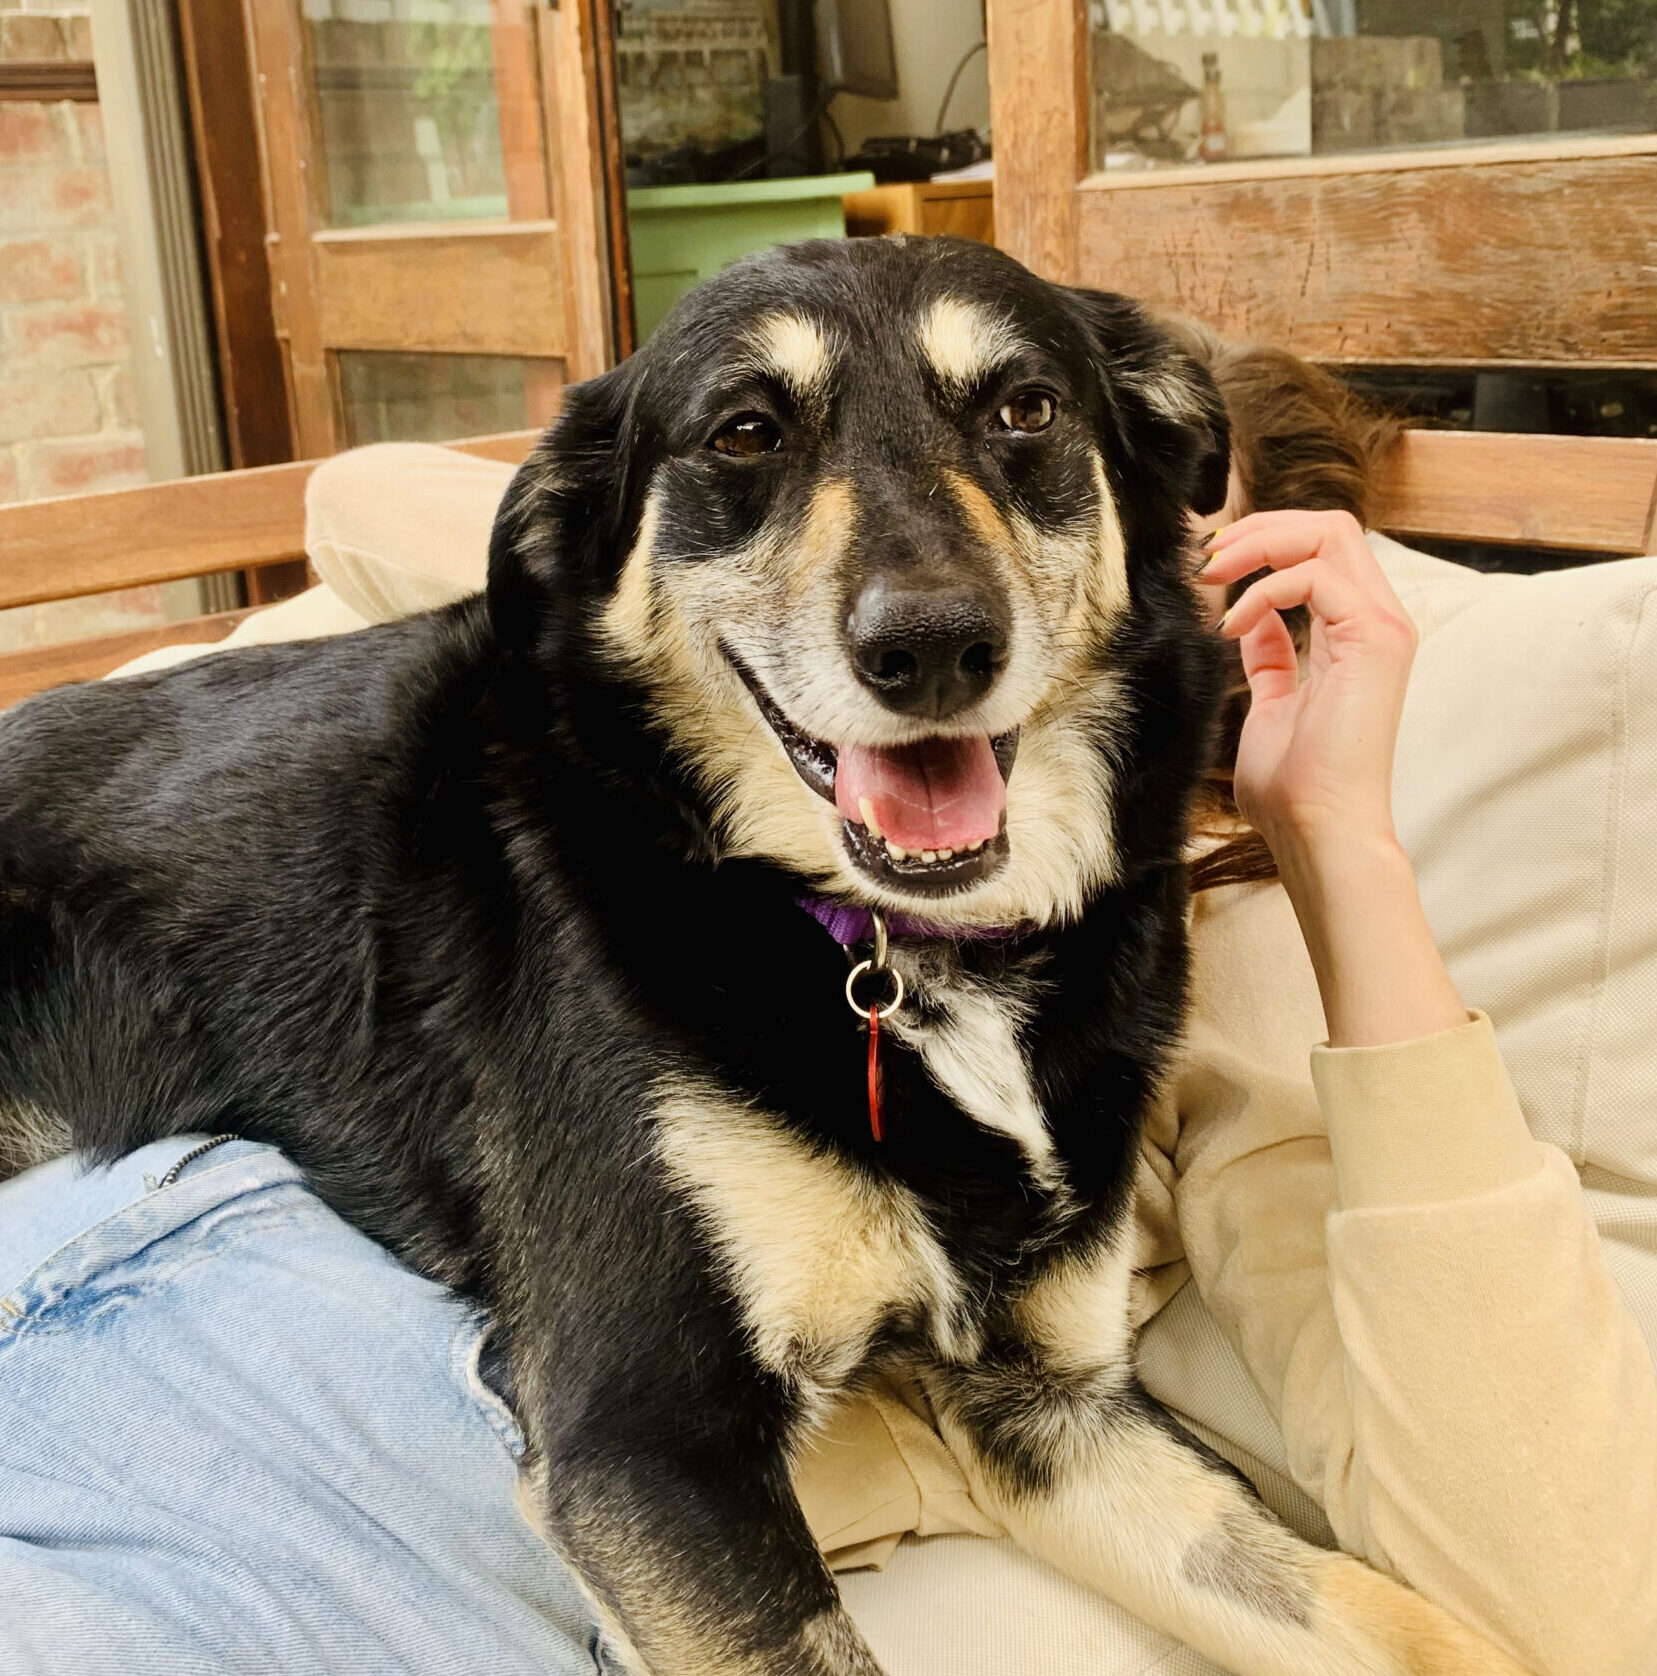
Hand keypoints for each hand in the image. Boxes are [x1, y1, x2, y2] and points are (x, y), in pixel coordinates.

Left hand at [1201, 511, 1464, 1046]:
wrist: (1317, 830)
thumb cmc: (1293, 786)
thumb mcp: (1270, 704)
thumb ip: (1270, 659)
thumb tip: (1253, 623)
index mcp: (1355, 632)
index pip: (1319, 549)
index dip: (1262, 541)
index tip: (1207, 564)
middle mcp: (1377, 620)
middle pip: (1328, 525)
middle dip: (1258, 528)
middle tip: (1203, 557)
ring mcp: (1382, 626)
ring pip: (1330, 532)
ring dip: (1259, 545)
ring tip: (1211, 577)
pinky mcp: (1375, 638)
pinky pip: (1317, 575)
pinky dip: (1265, 589)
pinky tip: (1233, 626)